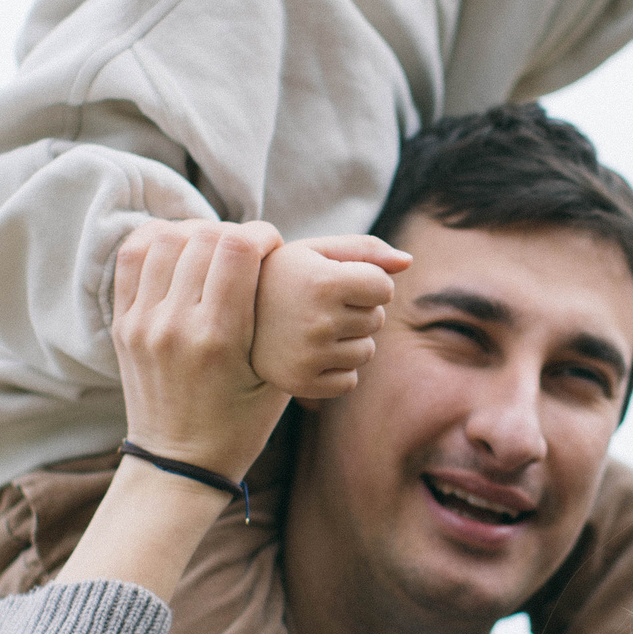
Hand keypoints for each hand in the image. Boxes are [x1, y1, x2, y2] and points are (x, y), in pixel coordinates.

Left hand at [108, 217, 288, 480]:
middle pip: (204, 237)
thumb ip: (282, 320)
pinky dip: (159, 241)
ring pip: (166, 238)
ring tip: (215, 248)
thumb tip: (293, 262)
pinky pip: (133, 256)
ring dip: (197, 232)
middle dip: (234, 233)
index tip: (272, 247)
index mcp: (219, 340)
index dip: (261, 234)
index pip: (237, 248)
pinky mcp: (122, 324)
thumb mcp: (277, 377)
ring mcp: (142, 323)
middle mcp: (174, 326)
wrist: (179, 463)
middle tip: (247, 249)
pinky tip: (182, 250)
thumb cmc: (240, 424)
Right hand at [249, 235, 410, 399]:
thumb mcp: (314, 251)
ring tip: (313, 327)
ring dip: (349, 340)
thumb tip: (408, 261)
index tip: (338, 280)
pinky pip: (349, 381)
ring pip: (366, 351)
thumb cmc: (280, 275)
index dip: (366, 281)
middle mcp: (318, 322)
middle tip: (318, 304)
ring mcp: (310, 357)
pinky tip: (310, 352)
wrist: (224, 315)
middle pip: (376, 319)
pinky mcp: (302, 384)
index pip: (384, 287)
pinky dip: (337, 369)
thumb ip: (365, 249)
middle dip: (357, 309)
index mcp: (323, 282)